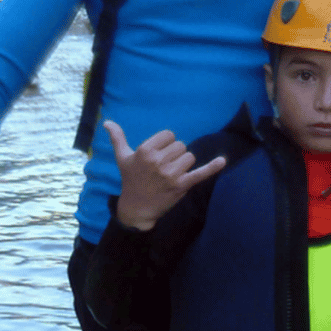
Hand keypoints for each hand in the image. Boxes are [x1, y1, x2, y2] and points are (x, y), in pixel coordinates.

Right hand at [105, 120, 225, 230]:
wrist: (136, 208)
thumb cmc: (130, 180)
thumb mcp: (122, 158)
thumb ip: (117, 139)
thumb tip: (107, 122)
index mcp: (146, 150)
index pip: (169, 135)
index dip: (166, 143)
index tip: (158, 154)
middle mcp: (158, 161)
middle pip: (180, 145)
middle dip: (174, 154)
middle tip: (162, 167)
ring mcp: (170, 174)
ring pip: (189, 156)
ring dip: (183, 163)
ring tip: (171, 173)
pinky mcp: (181, 185)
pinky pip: (200, 173)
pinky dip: (212, 167)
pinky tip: (223, 160)